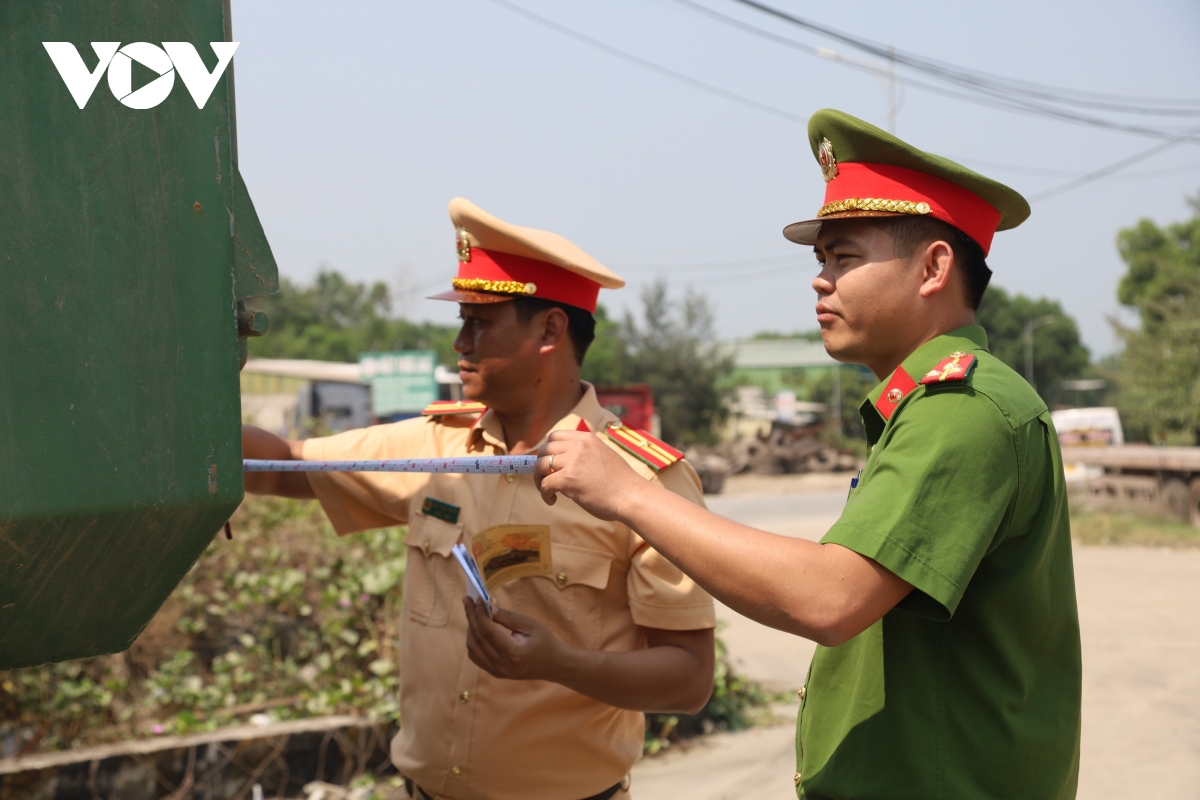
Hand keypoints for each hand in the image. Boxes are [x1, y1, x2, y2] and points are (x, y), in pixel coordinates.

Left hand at [463, 598, 566, 680]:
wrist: (553, 664)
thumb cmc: (544, 641)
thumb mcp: (530, 624)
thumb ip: (508, 617)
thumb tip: (488, 607)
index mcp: (513, 653)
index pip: (488, 631)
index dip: (480, 613)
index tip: (477, 598)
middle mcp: (502, 665)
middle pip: (478, 638)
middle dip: (471, 617)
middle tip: (468, 600)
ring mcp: (497, 671)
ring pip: (473, 648)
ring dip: (470, 628)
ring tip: (472, 612)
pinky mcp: (494, 672)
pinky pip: (476, 656)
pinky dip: (473, 640)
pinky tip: (475, 627)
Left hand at [534, 431, 651, 521]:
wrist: (631, 496)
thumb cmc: (620, 483)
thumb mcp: (603, 456)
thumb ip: (584, 455)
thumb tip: (562, 465)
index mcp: (587, 438)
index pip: (555, 436)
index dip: (547, 450)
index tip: (548, 463)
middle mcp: (578, 446)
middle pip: (544, 449)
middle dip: (540, 465)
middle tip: (546, 479)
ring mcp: (573, 461)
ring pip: (540, 465)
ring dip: (540, 480)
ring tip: (549, 492)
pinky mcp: (568, 478)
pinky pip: (545, 484)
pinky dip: (544, 494)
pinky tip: (552, 500)